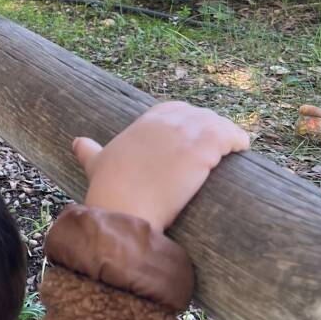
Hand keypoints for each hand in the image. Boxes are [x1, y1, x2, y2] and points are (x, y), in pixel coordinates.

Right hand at [73, 101, 249, 231]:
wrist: (122, 210)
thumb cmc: (109, 191)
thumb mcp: (98, 164)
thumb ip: (90, 151)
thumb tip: (77, 142)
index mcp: (143, 123)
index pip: (172, 109)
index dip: (187, 120)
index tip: (195, 135)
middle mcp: (164, 122)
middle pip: (197, 115)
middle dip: (209, 127)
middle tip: (220, 146)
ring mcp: (184, 134)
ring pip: (216, 124)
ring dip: (228, 134)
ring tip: (237, 147)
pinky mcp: (202, 150)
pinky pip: (229, 135)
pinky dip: (238, 139)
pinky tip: (244, 148)